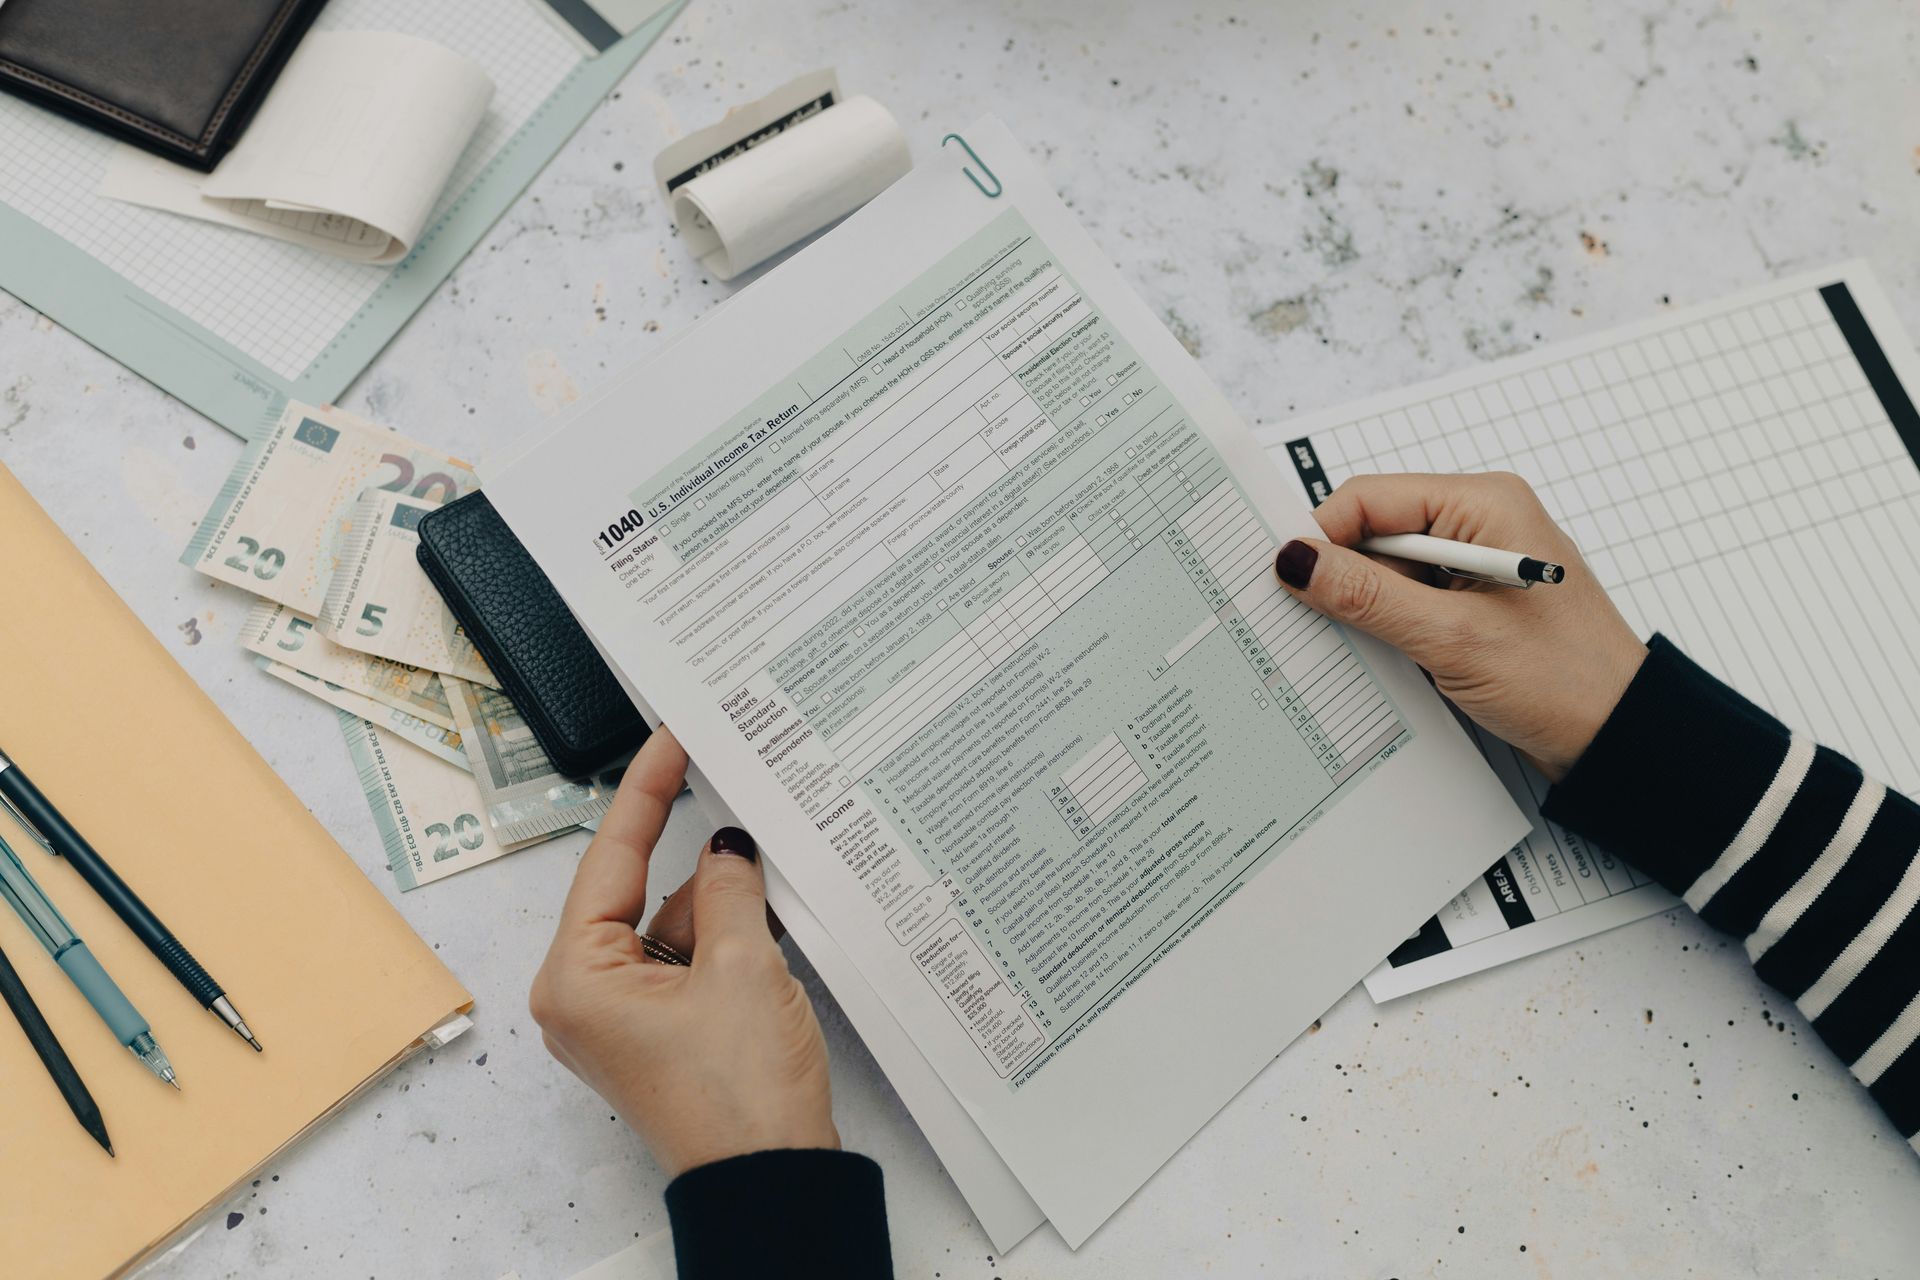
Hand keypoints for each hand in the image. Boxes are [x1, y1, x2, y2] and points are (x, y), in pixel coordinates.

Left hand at [529, 727, 837, 1175]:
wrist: (772, 1182)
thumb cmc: (739, 1099)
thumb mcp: (741, 968)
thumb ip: (730, 889)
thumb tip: (727, 845)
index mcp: (576, 978)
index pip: (608, 858)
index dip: (646, 792)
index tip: (669, 739)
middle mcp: (585, 997)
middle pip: (637, 890)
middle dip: (692, 852)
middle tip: (727, 782)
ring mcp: (623, 1018)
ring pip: (671, 925)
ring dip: (720, 899)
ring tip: (770, 865)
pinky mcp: (661, 1033)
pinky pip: (689, 959)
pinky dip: (728, 935)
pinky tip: (768, 909)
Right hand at [1272, 472, 1646, 780]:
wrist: (1621, 737)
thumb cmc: (1564, 681)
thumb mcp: (1451, 638)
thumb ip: (1368, 595)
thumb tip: (1295, 560)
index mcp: (1485, 504)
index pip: (1372, 498)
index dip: (1323, 536)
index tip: (1286, 581)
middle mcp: (1481, 521)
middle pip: (1375, 530)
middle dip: (1343, 576)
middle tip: (1314, 623)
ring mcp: (1477, 561)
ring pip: (1388, 568)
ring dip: (1367, 607)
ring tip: (1367, 648)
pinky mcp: (1474, 600)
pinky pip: (1410, 597)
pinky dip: (1389, 625)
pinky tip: (1389, 657)